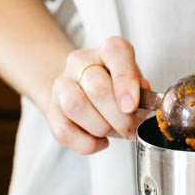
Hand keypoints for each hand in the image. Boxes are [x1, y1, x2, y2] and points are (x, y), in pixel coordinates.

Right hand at [46, 36, 145, 154]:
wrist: (82, 93)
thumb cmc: (117, 90)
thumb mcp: (137, 86)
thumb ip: (143, 91)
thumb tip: (143, 96)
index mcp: (108, 51)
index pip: (115, 52)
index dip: (126, 80)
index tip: (132, 106)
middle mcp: (80, 62)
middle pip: (96, 87)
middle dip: (119, 117)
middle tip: (130, 128)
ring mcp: (62, 85)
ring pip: (75, 106)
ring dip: (101, 128)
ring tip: (113, 131)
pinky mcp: (51, 110)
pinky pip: (64, 131)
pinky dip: (88, 143)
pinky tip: (100, 141)